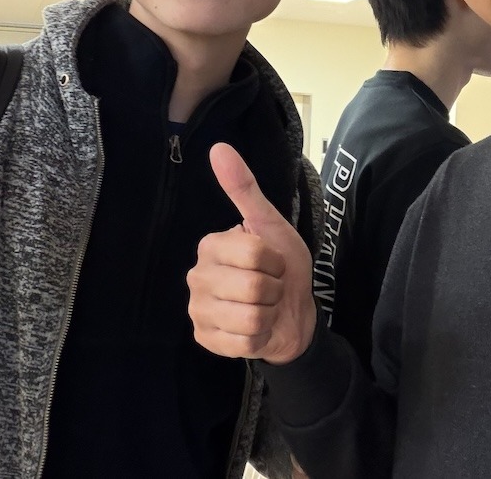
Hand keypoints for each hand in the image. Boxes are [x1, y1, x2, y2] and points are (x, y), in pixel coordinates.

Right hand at [188, 143, 315, 364]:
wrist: (294, 313)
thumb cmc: (283, 267)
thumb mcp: (270, 225)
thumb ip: (245, 189)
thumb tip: (219, 147)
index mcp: (210, 246)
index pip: (253, 253)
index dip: (275, 261)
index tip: (273, 262)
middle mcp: (196, 277)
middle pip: (253, 287)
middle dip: (274, 289)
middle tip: (270, 287)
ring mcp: (198, 310)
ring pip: (249, 317)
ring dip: (269, 314)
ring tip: (264, 307)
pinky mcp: (205, 340)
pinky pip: (243, 342)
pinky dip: (260, 337)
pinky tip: (256, 329)